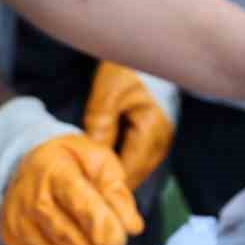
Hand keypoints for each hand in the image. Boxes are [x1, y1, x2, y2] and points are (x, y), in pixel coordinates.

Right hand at [0, 98, 143, 244]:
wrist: (28, 164)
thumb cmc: (74, 163)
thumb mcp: (101, 161)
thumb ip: (117, 192)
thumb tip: (133, 227)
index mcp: (55, 170)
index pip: (76, 200)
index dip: (97, 225)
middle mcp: (30, 198)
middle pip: (62, 234)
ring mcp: (17, 223)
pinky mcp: (13, 243)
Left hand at [83, 62, 180, 189]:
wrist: (149, 52)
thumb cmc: (129, 69)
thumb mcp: (108, 94)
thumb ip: (100, 126)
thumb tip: (92, 158)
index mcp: (153, 132)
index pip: (130, 171)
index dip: (107, 185)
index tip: (83, 192)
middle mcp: (163, 141)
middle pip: (136, 175)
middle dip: (111, 184)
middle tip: (82, 190)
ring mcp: (163, 140)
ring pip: (138, 169)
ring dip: (117, 174)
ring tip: (89, 179)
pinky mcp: (157, 136)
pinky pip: (139, 158)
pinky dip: (122, 163)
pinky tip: (104, 163)